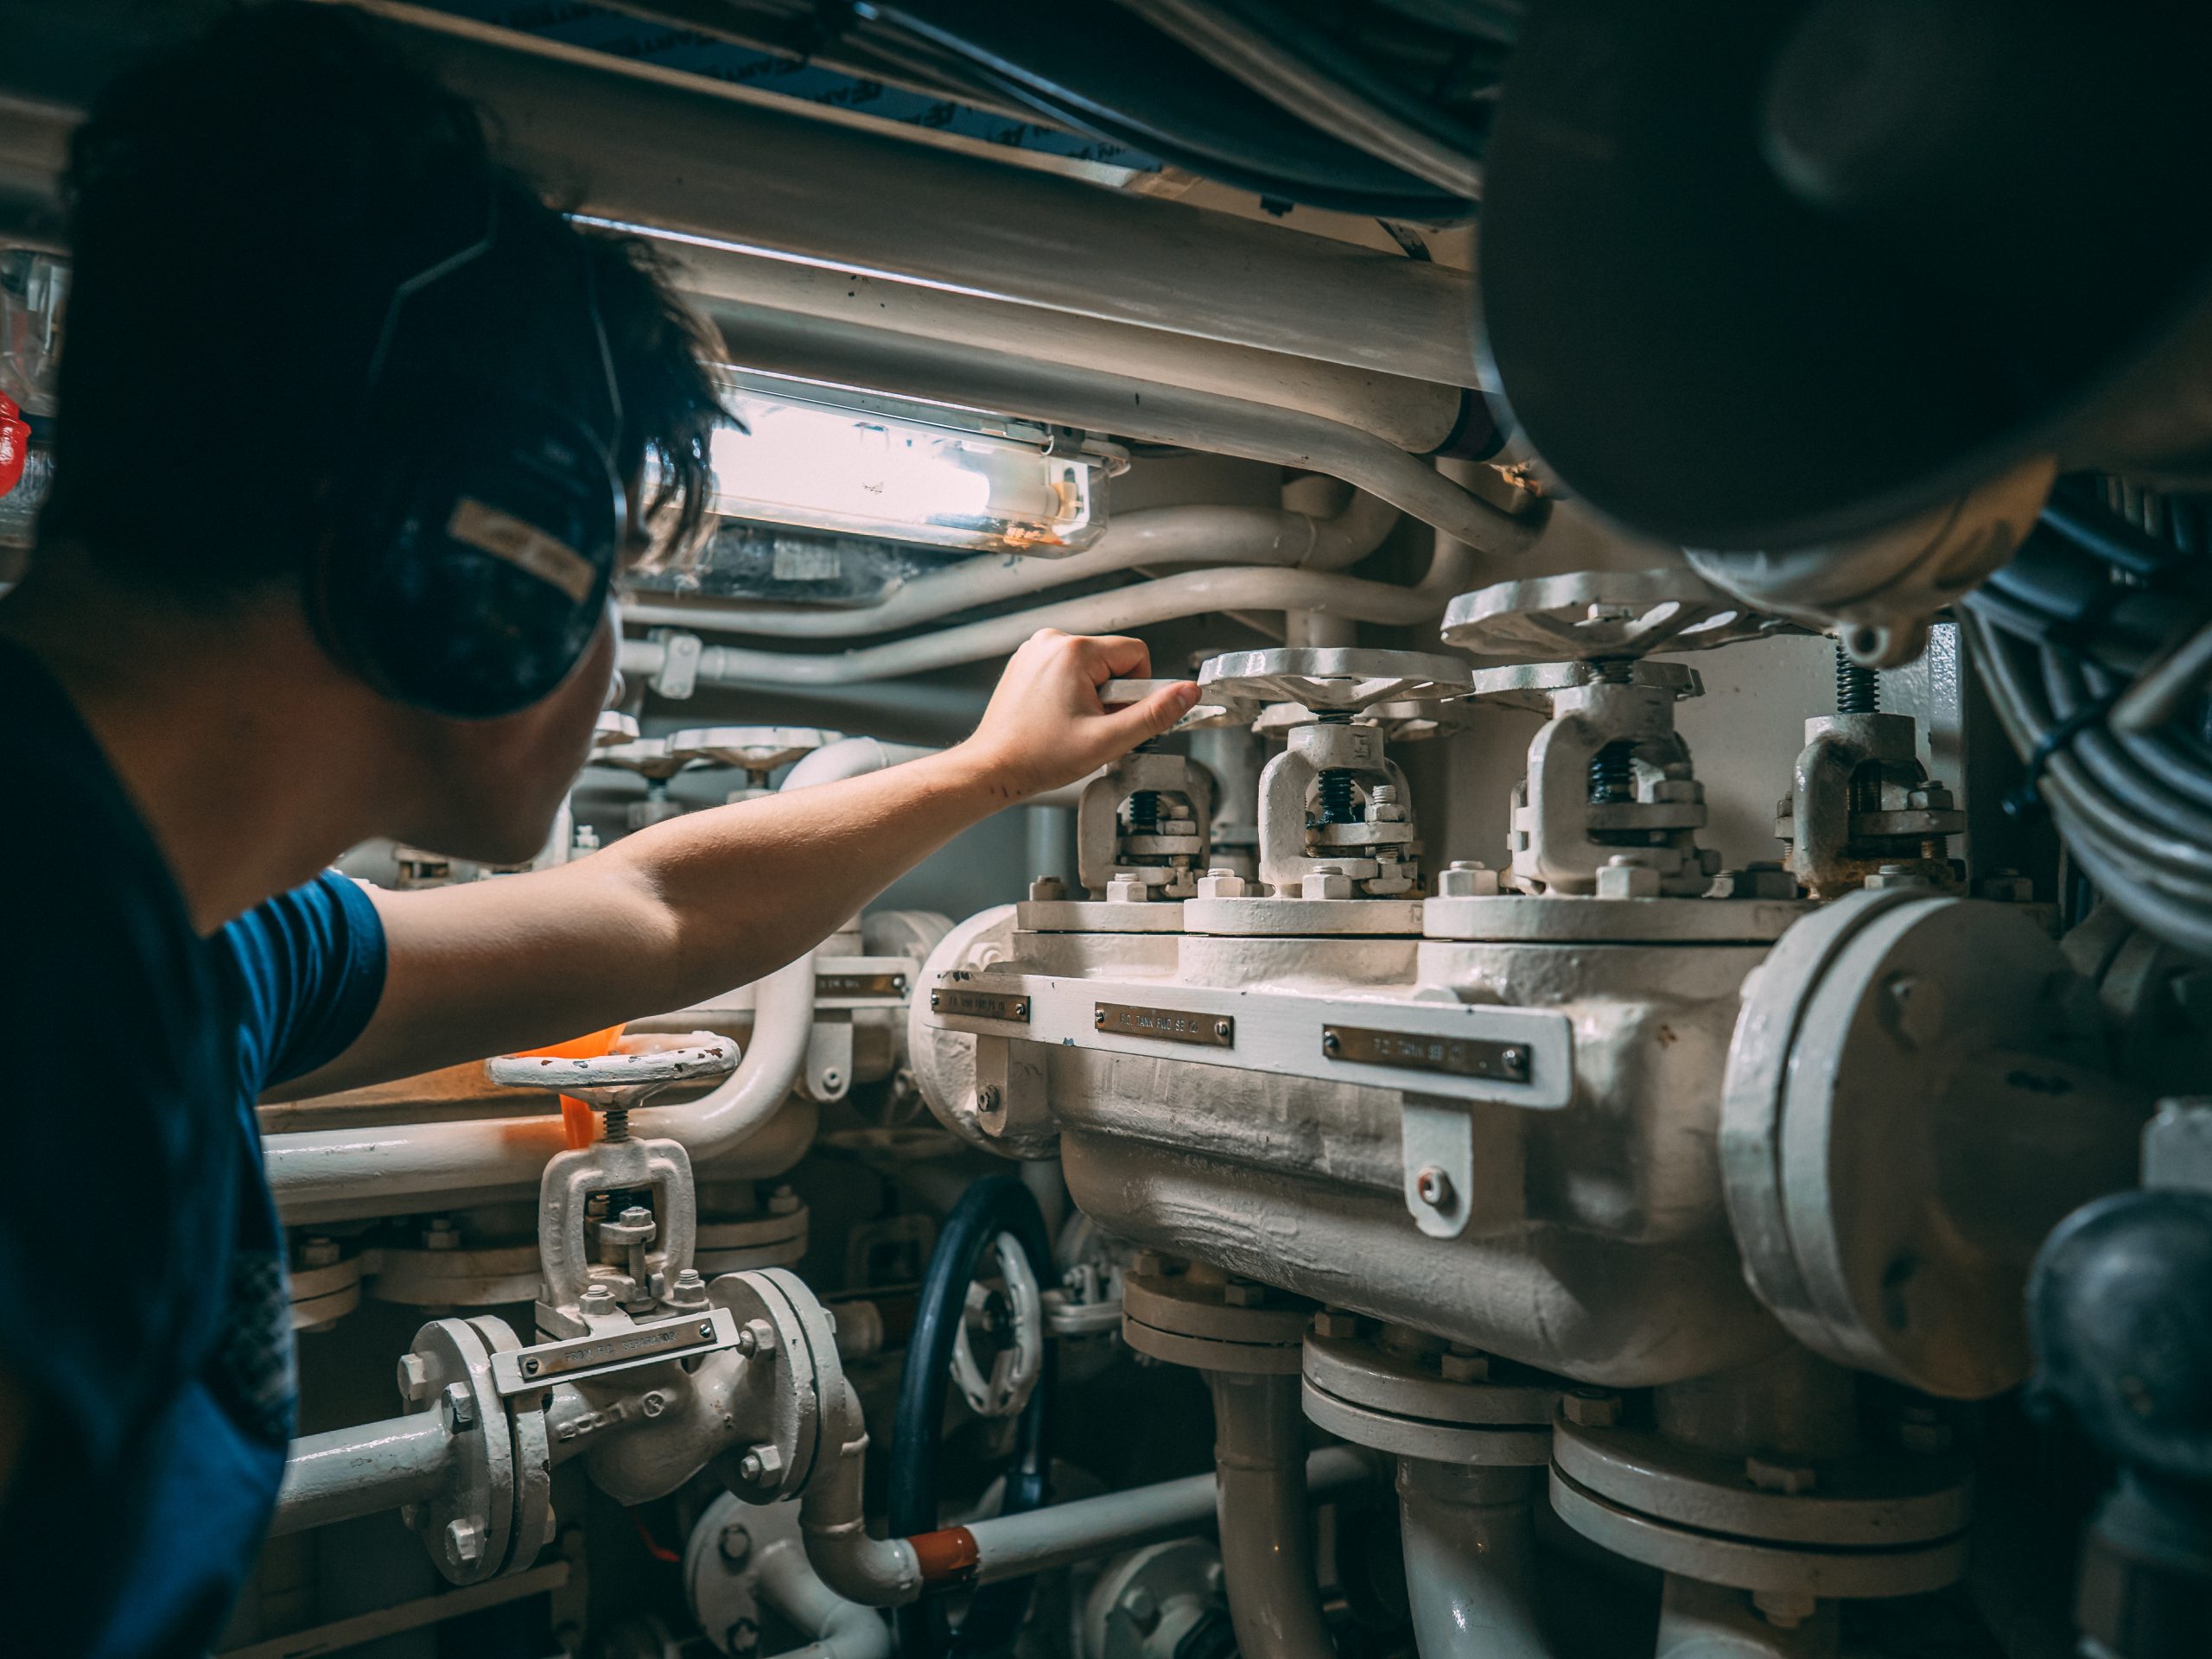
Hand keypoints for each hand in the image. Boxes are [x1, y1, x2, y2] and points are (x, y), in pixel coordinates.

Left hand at [954, 630, 1199, 800]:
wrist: (993, 768)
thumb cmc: (1038, 756)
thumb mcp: (1108, 740)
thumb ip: (1154, 715)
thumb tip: (1187, 693)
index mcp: (1074, 651)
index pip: (1136, 654)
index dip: (1136, 690)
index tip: (1114, 715)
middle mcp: (1053, 641)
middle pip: (1113, 660)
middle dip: (1112, 695)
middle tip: (1090, 725)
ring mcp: (1035, 649)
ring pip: (1092, 666)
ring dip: (1092, 694)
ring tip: (1070, 722)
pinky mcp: (1027, 661)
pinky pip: (1068, 669)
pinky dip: (1071, 692)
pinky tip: (1056, 717)